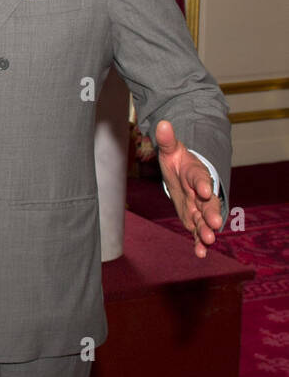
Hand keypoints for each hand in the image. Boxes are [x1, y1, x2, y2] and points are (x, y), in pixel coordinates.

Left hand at [156, 119, 222, 258]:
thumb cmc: (178, 162)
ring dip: (206, 230)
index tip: (204, 190)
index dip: (202, 184)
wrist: (184, 174)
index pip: (200, 179)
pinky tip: (201, 254)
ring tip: (208, 240)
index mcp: (196, 175)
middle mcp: (201, 194)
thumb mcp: (171, 150)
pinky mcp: (193, 219)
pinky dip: (199, 243)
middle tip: (215, 223)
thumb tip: (162, 123)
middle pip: (208, 204)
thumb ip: (167, 140)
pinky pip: (197, 232)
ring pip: (204, 220)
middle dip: (211, 214)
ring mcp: (199, 208)